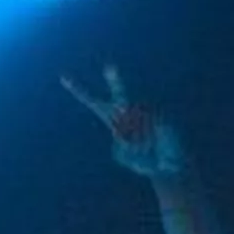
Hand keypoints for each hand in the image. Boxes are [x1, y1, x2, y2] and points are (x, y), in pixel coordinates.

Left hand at [61, 64, 189, 181]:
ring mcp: (145, 113)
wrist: (170, 167)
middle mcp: (128, 112)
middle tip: (109, 67)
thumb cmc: (145, 162)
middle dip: (115, 81)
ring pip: (135, 122)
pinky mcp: (160, 117)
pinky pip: (150, 127)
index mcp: (114, 121)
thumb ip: (119, 145)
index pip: (93, 102)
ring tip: (147, 149)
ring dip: (139, 140)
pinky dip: (149, 139)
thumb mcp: (124, 157)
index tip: (63, 76)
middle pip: (119, 93)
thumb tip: (127, 130)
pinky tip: (156, 145)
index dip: (79, 90)